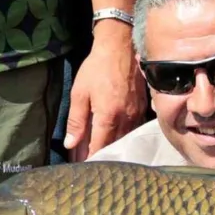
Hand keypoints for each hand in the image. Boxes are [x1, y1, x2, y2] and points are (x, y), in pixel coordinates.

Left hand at [64, 21, 145, 160]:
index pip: (99, 147)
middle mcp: (126, 119)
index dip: (89, 159)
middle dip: (100, 157)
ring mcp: (137, 114)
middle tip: (88, 165)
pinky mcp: (143, 109)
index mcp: (108, 116)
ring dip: (113, 149)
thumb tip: (71, 145)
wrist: (121, 47)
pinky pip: (133, 130)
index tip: (81, 167)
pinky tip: (115, 139)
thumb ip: (76, 121)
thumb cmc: (97, 68)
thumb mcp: (79, 93)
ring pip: (125, 141)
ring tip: (100, 155)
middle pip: (113, 147)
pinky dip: (123, 138)